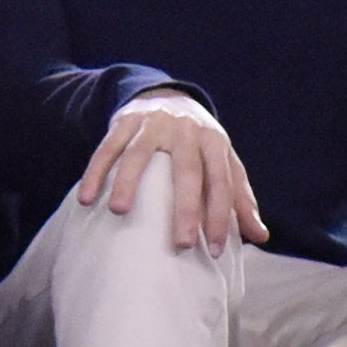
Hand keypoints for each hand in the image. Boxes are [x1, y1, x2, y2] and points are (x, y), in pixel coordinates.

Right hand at [80, 93, 261, 255]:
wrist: (167, 95)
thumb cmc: (199, 143)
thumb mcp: (223, 162)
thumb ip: (240, 197)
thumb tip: (261, 236)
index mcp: (214, 142)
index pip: (221, 181)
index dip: (221, 216)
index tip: (216, 250)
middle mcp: (186, 131)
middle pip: (186, 170)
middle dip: (184, 208)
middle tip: (180, 244)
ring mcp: (154, 124)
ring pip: (140, 154)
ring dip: (127, 181)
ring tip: (118, 211)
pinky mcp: (126, 121)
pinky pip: (108, 146)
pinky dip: (96, 171)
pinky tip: (86, 197)